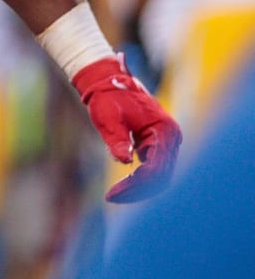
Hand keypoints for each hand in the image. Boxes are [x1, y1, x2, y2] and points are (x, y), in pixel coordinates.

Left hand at [73, 56, 181, 202]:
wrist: (107, 81)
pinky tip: (122, 185)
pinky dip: (140, 178)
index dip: (136, 185)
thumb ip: (117, 140)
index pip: (156, 168)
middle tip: (112, 197)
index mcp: (164, 131)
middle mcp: (171, 137)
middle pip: (161, 176)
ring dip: (139, 187)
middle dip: (137, 190)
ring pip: (159, 174)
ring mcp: (167, 141)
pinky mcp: (158, 144)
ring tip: (115, 194)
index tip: (112, 195)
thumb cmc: (107, 98)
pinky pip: (154, 167)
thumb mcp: (108, 119)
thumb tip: (124, 161)